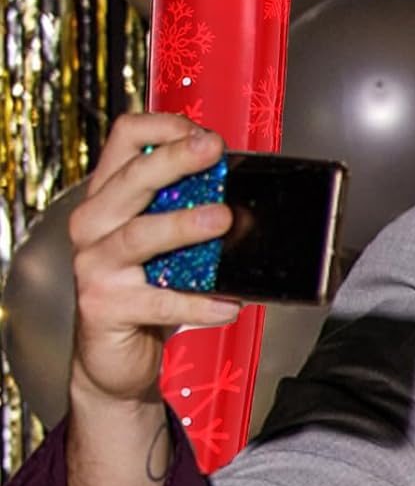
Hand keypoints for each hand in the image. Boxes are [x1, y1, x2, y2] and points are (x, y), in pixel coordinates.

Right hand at [69, 113, 239, 410]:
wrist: (115, 356)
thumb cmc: (146, 293)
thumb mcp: (166, 248)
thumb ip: (188, 217)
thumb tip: (248, 200)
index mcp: (109, 199)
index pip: (125, 140)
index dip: (163, 128)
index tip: (204, 134)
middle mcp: (94, 224)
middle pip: (132, 179)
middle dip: (175, 161)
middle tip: (214, 152)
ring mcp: (96, 265)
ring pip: (140, 235)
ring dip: (184, 224)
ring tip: (224, 219)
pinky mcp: (107, 306)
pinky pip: (160, 301)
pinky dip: (198, 304)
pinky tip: (228, 305)